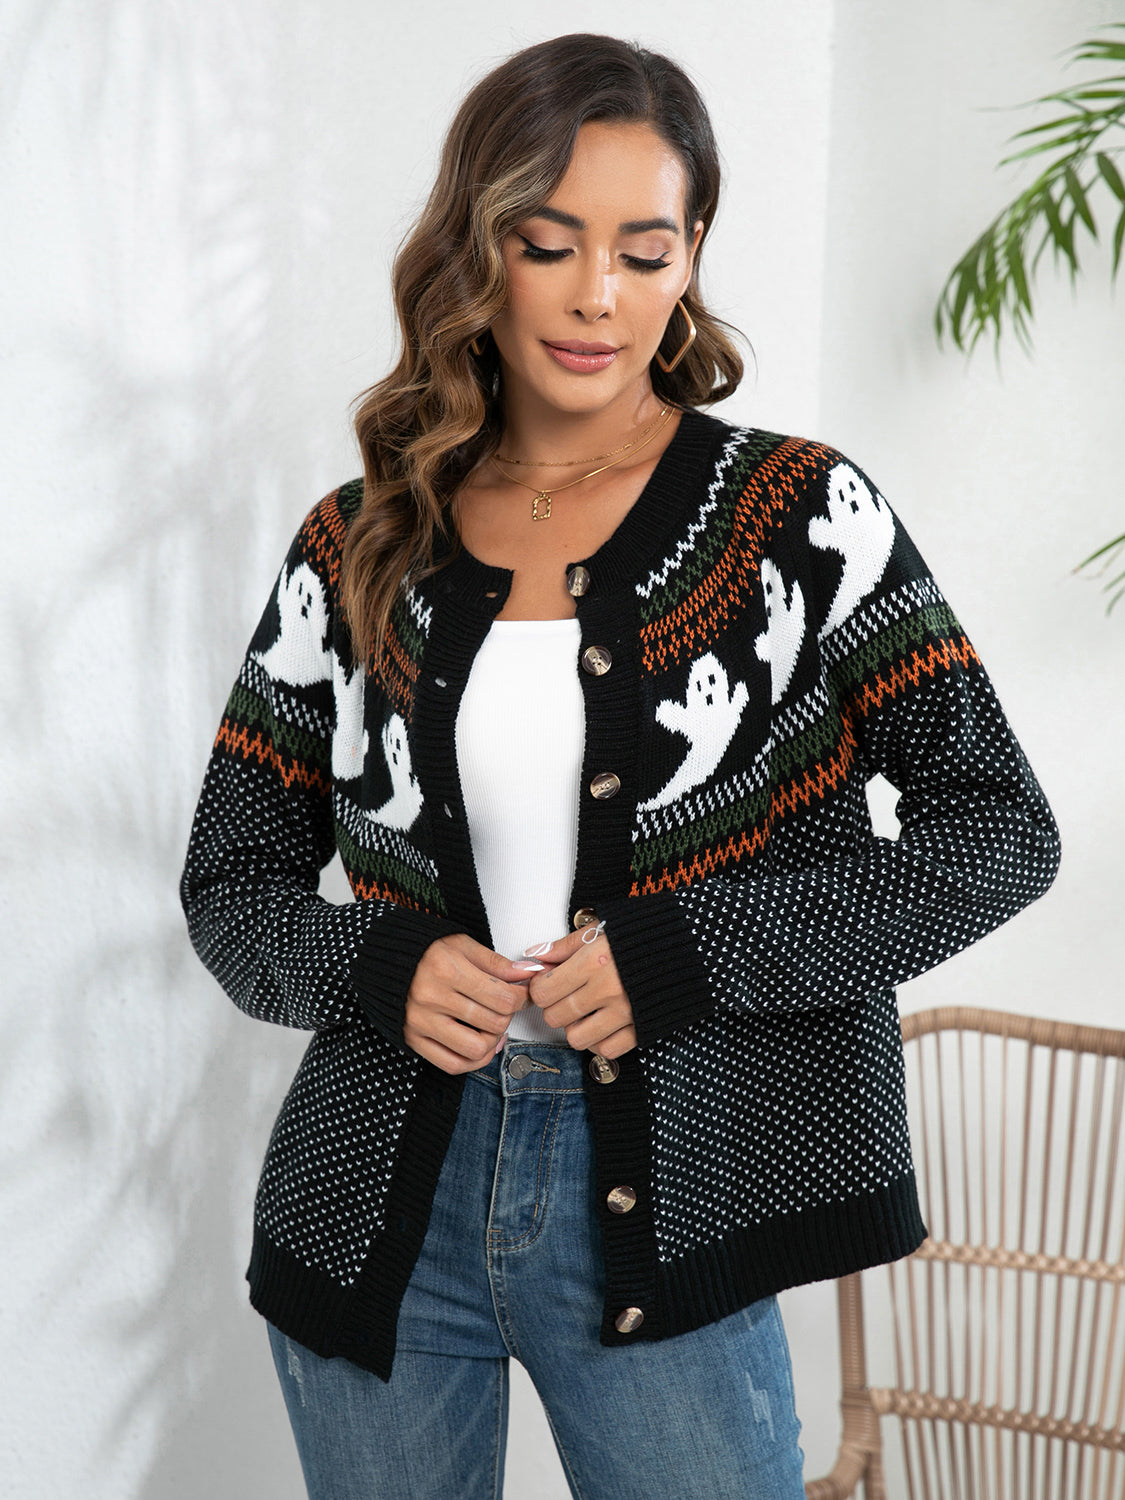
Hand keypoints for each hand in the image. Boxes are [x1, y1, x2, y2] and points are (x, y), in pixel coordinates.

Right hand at [404, 934, 537, 1074]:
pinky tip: (481, 1046)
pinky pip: (451, 1064)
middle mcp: (432, 998)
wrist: (385, 959)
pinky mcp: (413, 1039)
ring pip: (475, 1048)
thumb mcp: (462, 944)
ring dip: (493, 1040)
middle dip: (509, 1016)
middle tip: (507, 1007)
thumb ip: (496, 963)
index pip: (502, 998)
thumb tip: (527, 973)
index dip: (521, 998)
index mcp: (447, 970)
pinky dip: (473, 1061)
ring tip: (493, 1027)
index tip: (522, 994)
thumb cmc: (425, 950)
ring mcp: (421, 1021)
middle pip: (493, 1022)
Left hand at [526, 925, 635, 1058]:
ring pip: (576, 1038)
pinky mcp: (641, 1029)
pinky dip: (599, 1041)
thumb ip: (565, 945)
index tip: (549, 982)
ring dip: (576, 1027)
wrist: (693, 947)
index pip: (543, 991)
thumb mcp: (602, 929)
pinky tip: (603, 1024)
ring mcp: (625, 1013)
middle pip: (555, 1016)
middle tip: (566, 995)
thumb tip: (536, 954)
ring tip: (585, 1011)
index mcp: (594, 961)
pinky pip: (605, 1050)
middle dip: (555, 1007)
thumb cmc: (646, 934)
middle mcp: (607, 989)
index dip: (541, 988)